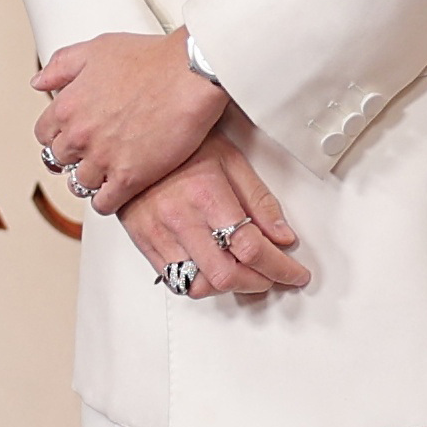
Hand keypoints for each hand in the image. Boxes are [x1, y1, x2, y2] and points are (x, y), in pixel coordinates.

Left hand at [35, 28, 225, 215]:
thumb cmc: (152, 59)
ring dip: (91, 180)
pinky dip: (107, 201)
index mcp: (68, 105)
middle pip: (60, 161)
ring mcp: (103, 159)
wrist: (190, 74)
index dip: (57, 136)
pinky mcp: (129, 178)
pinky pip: (104, 204)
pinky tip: (117, 191)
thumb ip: (61, 66)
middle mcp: (80, 135)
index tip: (68, 137)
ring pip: (80, 184)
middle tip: (89, 154)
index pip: (44, 134)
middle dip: (73, 157)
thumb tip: (39, 81)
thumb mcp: (96, 49)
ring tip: (106, 173)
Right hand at [121, 132, 310, 297]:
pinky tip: (213, 270)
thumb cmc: (182, 145)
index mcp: (206, 194)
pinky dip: (200, 283)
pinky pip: (174, 281)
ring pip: (198, 286)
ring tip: (242, 272)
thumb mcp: (230, 160)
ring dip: (228, 286)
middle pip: (225, 275)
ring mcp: (158, 233)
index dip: (280, 267)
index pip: (250, 247)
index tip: (294, 273)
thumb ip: (259, 201)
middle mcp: (180, 218)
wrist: (132, 140)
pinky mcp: (144, 242)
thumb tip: (283, 236)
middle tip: (272, 276)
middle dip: (258, 283)